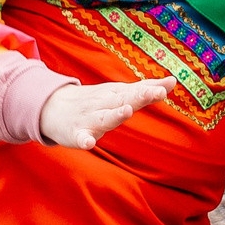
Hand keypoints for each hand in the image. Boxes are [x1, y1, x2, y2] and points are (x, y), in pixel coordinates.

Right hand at [38, 77, 171, 149]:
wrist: (52, 108)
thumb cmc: (93, 102)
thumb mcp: (118, 92)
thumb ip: (145, 88)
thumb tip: (173, 81)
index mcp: (115, 95)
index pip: (136, 91)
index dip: (152, 89)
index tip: (169, 85)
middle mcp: (104, 104)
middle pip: (123, 100)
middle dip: (139, 97)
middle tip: (156, 93)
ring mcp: (89, 118)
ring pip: (104, 117)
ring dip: (115, 114)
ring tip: (127, 111)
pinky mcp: (76, 133)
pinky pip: (81, 138)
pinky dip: (84, 140)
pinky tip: (89, 143)